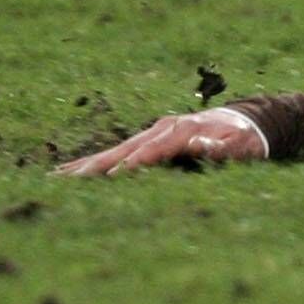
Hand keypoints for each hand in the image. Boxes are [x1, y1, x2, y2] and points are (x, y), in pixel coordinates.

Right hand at [55, 110, 266, 176]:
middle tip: (65, 181)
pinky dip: (95, 160)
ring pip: (115, 150)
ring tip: (56, 177)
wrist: (247, 122)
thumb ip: (222, 146)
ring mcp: (154, 131)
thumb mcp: (243, 146)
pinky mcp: (150, 137)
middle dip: (96, 166)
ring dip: (87, 164)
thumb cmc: (247, 139)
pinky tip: (73, 169)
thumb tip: (200, 142)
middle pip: (124, 149)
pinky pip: (118, 151)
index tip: (111, 178)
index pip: (152, 150)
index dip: (132, 164)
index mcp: (184, 131)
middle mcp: (163, 128)